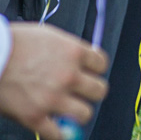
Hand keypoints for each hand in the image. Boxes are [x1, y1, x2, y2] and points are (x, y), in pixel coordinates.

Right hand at [0, 22, 108, 137]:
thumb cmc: (14, 43)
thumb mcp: (48, 36)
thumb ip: (67, 49)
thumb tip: (79, 58)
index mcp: (73, 52)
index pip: (102, 64)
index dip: (95, 70)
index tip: (88, 73)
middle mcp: (68, 75)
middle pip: (100, 90)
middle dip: (91, 92)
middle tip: (81, 94)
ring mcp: (52, 97)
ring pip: (85, 113)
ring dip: (78, 114)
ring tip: (70, 112)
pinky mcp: (34, 116)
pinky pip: (57, 134)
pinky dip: (58, 135)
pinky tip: (55, 131)